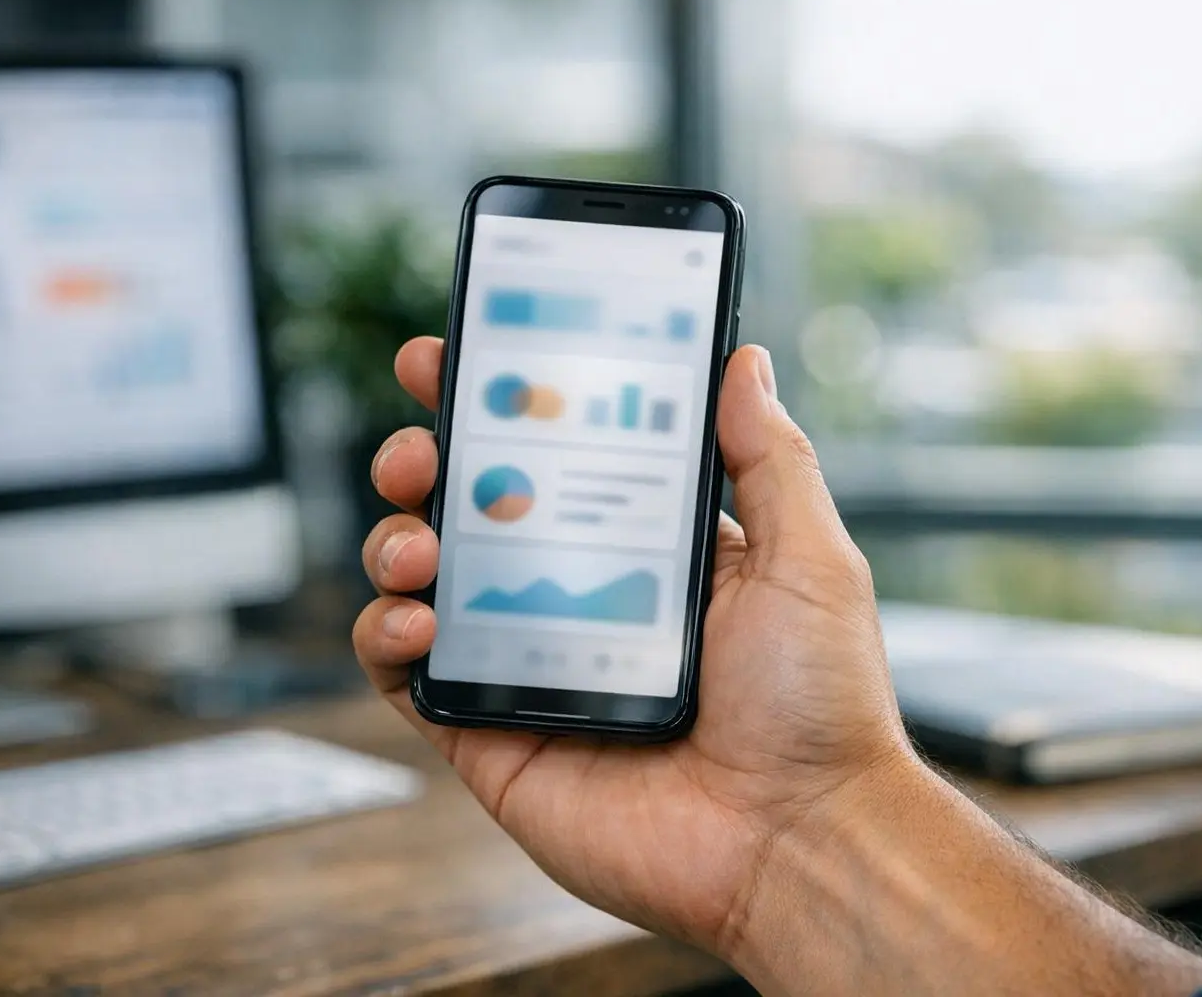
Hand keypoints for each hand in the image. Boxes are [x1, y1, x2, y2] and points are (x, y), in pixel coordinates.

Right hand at [353, 337, 910, 956]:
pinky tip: (416, 619)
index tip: (453, 355)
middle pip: (471, 508)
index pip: (553, 455)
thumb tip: (743, 359)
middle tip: (422, 450)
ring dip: (395, 539)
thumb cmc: (818, 707)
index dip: (497, 404)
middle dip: (427, 461)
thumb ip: (768, 457)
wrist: (797, 845)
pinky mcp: (488, 732)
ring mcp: (525, 664)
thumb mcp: (807, 558)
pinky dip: (383, 633)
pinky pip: (405, 674)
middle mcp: (575, 598)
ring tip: (418, 543)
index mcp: (641, 549)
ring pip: (423, 579)